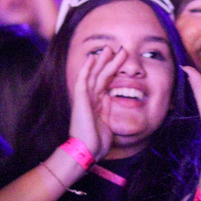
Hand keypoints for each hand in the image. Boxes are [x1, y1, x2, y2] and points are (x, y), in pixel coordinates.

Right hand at [65, 46, 126, 162]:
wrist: (87, 152)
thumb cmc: (96, 143)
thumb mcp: (107, 123)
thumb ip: (107, 109)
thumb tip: (110, 97)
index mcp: (97, 105)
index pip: (105, 83)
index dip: (112, 71)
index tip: (119, 61)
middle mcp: (90, 99)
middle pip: (101, 76)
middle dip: (109, 62)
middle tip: (117, 49)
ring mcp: (84, 99)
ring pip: (95, 75)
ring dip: (102, 61)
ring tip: (109, 48)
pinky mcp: (80, 100)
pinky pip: (83, 81)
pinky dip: (87, 69)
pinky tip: (92, 58)